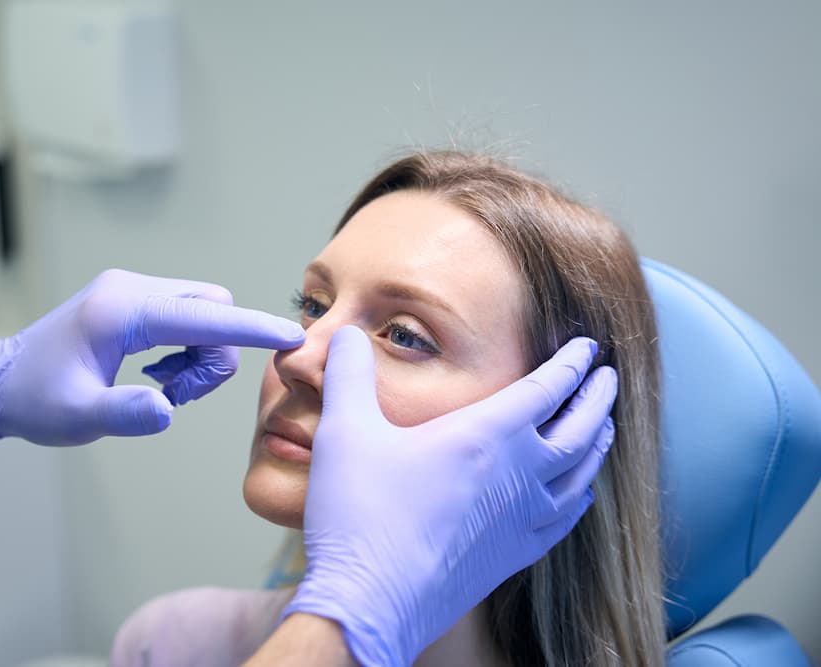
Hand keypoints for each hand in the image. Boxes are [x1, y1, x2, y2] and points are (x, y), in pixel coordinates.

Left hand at [0, 269, 304, 447]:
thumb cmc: (35, 400)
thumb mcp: (78, 417)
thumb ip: (125, 413)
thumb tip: (167, 410)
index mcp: (120, 311)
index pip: (203, 316)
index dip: (250, 329)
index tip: (291, 336)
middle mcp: (131, 289)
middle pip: (212, 310)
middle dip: (215, 355)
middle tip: (177, 394)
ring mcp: (132, 290)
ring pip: (203, 314)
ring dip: (200, 356)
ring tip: (162, 388)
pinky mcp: (132, 300)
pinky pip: (186, 316)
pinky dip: (187, 348)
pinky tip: (156, 373)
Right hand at [283, 327, 616, 666]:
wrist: (368, 602)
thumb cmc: (359, 515)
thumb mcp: (344, 431)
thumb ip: (349, 374)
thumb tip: (349, 334)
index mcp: (483, 436)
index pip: (545, 389)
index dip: (571, 363)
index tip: (587, 346)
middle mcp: (515, 474)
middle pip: (578, 429)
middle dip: (596, 398)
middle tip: (609, 377)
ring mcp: (519, 519)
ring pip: (580, 475)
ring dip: (596, 445)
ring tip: (603, 427)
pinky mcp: (511, 556)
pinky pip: (563, 521)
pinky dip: (579, 499)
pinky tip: (580, 496)